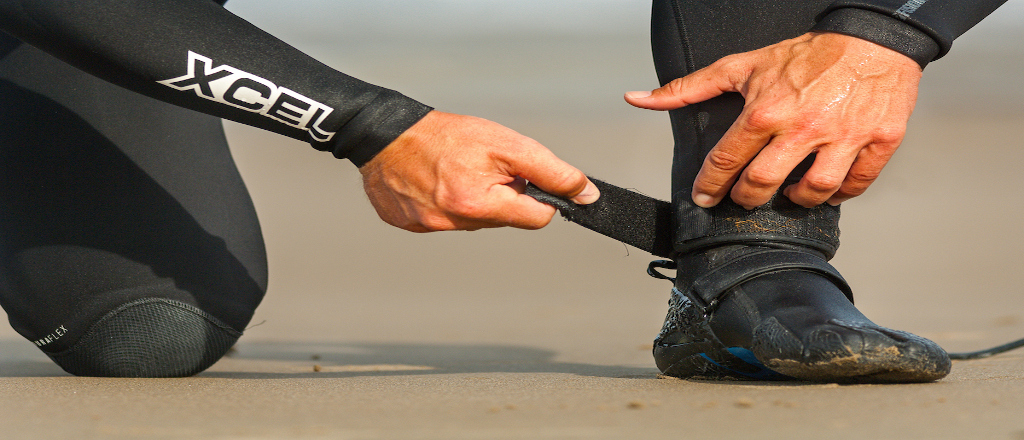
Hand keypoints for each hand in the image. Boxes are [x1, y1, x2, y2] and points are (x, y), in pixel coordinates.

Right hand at [359, 110, 598, 231]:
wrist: (384, 133)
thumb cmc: (447, 134)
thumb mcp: (506, 144)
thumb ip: (551, 171)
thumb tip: (586, 195)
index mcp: (480, 205)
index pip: (537, 218)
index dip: (537, 196)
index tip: (523, 179)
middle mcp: (454, 223)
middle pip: (504, 219)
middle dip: (502, 195)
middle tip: (481, 167)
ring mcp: (428, 227)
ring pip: (474, 221)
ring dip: (474, 199)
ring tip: (454, 170)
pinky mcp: (408, 225)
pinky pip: (442, 220)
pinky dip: (443, 202)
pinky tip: (432, 181)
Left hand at [625, 32, 921, 208]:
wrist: (873, 38)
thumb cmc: (807, 54)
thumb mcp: (743, 66)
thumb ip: (689, 88)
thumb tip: (638, 99)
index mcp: (766, 112)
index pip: (725, 162)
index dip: (710, 185)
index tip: (704, 196)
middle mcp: (803, 128)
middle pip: (763, 185)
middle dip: (747, 198)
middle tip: (744, 197)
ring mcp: (844, 137)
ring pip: (814, 192)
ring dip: (797, 201)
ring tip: (788, 194)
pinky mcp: (879, 141)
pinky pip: (857, 185)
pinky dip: (841, 194)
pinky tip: (827, 188)